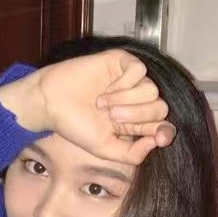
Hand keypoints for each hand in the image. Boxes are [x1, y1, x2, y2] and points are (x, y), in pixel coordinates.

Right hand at [0, 49, 175, 164]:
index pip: (163, 127)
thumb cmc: (76, 126)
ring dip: (127, 100)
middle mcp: (136, 102)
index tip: (160, 137)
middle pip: (160, 108)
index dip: (166, 132)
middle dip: (139, 115)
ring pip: (152, 90)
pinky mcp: (121, 63)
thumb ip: (133, 153)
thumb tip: (156, 142)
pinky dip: (124, 84)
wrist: (52, 103)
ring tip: (102, 104)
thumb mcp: (105, 149)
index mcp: (136, 124)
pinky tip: (106, 90)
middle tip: (111, 117)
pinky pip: (139, 71)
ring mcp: (130, 82)